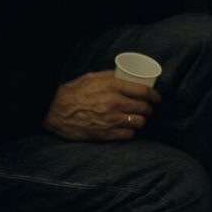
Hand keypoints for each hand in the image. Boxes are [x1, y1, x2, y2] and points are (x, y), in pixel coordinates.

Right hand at [42, 70, 160, 141]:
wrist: (54, 110)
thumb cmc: (73, 91)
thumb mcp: (92, 77)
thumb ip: (111, 76)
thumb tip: (126, 75)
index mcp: (112, 86)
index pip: (143, 91)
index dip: (154, 95)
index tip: (157, 97)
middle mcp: (114, 103)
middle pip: (144, 108)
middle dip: (149, 109)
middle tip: (147, 109)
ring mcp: (111, 120)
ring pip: (139, 123)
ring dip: (141, 121)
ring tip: (138, 119)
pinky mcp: (106, 134)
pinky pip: (128, 135)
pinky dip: (131, 132)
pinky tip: (128, 129)